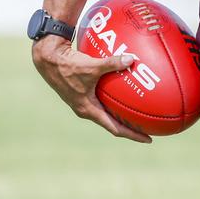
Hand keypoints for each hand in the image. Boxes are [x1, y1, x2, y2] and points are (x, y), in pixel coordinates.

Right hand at [32, 35, 151, 142]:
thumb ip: (112, 63)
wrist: (49, 60)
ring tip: (142, 111)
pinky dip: (116, 98)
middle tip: (151, 127)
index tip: (148, 139)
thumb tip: (132, 59)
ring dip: (124, 113)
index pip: (115, 128)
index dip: (133, 134)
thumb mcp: (92, 66)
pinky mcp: (84, 92)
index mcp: (89, 110)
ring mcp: (84, 101)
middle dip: (132, 126)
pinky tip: (127, 88)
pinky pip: (104, 98)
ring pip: (109, 111)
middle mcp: (87, 109)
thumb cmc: (68, 66)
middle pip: (114, 123)